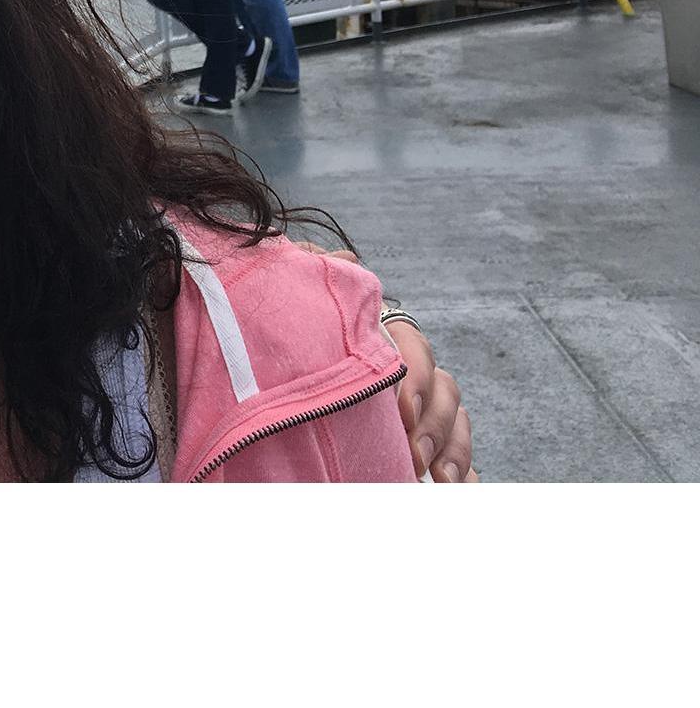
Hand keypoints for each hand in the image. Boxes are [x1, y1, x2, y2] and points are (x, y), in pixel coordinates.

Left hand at [291, 242, 477, 481]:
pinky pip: (459, 458)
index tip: (402, 411)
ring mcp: (422, 407)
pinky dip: (464, 473)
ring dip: (453, 450)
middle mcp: (409, 370)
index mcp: (383, 337)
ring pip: (456, 421)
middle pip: (444, 388)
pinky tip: (456, 490)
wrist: (286, 376)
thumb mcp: (303, 306)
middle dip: (435, 423)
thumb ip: (317, 275)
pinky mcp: (424, 443)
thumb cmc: (300, 334)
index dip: (416, 377)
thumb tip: (348, 260)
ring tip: (437, 479)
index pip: (415, 347)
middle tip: (415, 454)